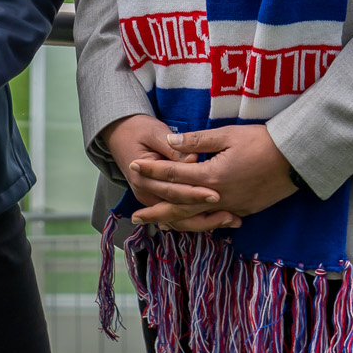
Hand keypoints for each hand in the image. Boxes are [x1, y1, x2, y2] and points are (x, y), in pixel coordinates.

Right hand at [99, 114, 235, 231]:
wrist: (120, 134)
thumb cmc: (139, 130)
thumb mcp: (155, 133)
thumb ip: (173, 148)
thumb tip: (193, 159)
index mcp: (143, 178)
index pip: (172, 191)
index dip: (195, 194)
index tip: (217, 194)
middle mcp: (146, 194)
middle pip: (178, 211)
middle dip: (205, 215)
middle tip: (230, 215)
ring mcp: (153, 199)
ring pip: (179, 220)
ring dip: (205, 223)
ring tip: (231, 221)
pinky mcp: (160, 199)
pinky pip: (180, 216)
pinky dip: (198, 220)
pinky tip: (220, 220)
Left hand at [129, 125, 297, 229]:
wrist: (295, 160)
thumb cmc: (261, 142)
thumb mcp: (226, 135)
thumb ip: (196, 141)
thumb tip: (169, 142)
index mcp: (210, 177)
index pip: (173, 175)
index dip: (152, 170)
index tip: (133, 167)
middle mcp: (218, 197)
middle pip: (179, 206)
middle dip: (155, 210)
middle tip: (135, 216)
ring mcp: (231, 207)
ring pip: (196, 219)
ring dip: (175, 221)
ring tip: (158, 224)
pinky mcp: (243, 211)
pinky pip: (215, 221)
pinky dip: (198, 223)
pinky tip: (191, 223)